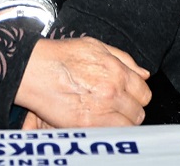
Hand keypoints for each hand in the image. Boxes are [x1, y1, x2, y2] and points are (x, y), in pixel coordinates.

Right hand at [15, 36, 149, 127]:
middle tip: (118, 108)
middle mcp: (113, 90)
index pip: (143, 93)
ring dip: (122, 123)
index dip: (138, 96)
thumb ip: (124, 59)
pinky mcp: (87, 123)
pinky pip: (111, 134)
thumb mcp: (96, 46)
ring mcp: (101, 108)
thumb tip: (144, 73)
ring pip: (127, 125)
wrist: (35, 68)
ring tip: (108, 117)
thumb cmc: (61, 55)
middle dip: (131, 110)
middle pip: (137, 111)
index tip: (130, 98)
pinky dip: (110, 131)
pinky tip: (100, 124)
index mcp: (117, 71)